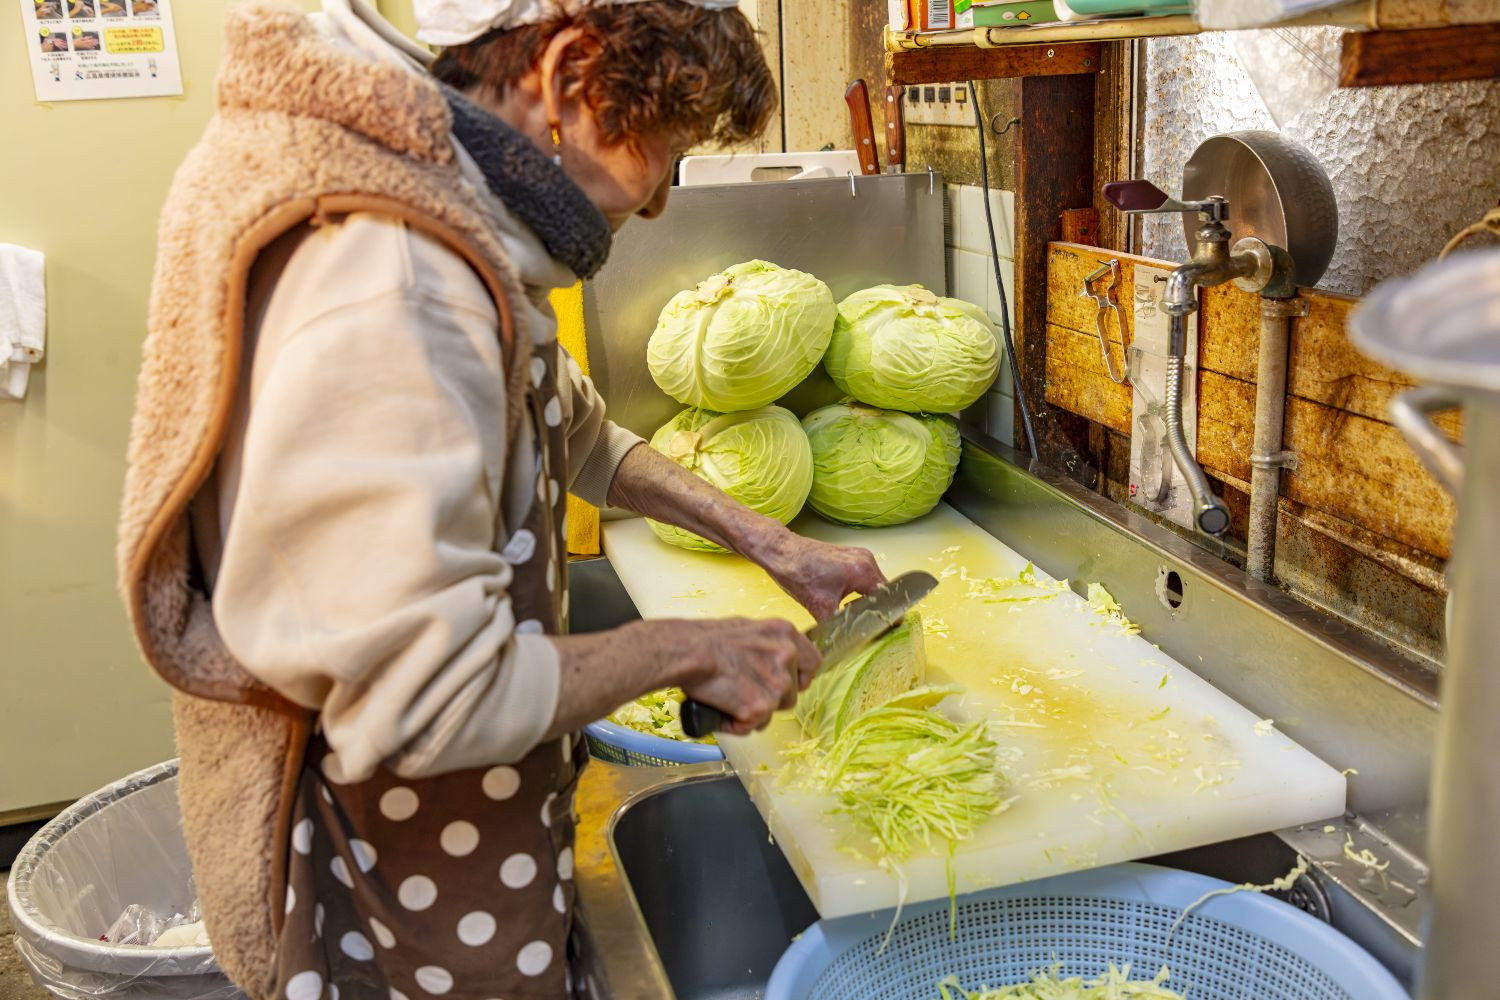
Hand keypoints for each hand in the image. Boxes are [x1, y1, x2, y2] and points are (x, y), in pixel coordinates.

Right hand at [649, 618, 820, 735]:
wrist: (687, 652)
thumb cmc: (705, 640)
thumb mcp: (747, 629)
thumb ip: (766, 645)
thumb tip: (767, 658)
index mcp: (785, 634)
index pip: (813, 662)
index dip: (799, 676)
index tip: (786, 681)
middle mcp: (787, 657)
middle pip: (792, 693)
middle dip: (771, 698)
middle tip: (744, 690)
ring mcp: (776, 684)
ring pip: (773, 712)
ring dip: (754, 712)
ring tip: (728, 698)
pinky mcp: (760, 707)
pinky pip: (751, 726)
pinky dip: (735, 723)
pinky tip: (720, 708)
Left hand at [758, 530, 886, 620]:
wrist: (781, 552)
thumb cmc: (797, 574)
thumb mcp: (820, 607)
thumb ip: (839, 625)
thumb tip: (846, 641)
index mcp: (863, 571)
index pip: (887, 598)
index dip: (886, 615)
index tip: (885, 629)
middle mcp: (865, 560)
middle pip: (881, 591)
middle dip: (874, 608)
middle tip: (863, 625)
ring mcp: (858, 555)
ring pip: (872, 584)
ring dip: (865, 599)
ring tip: (852, 613)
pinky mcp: (849, 555)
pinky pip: (863, 576)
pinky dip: (858, 590)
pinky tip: (845, 601)